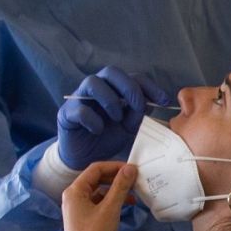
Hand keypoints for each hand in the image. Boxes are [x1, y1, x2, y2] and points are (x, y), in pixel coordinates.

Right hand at [57, 67, 172, 168]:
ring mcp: (79, 98)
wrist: (85, 157)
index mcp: (114, 89)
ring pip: (92, 82)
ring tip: (117, 118)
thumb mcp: (129, 127)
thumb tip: (152, 103)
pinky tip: (99, 130)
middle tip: (138, 106)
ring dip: (110, 100)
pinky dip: (92, 119)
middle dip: (129, 87)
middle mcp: (97, 88)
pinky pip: (80, 109)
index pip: (133, 77)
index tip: (163, 101)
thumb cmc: (108, 137)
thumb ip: (138, 114)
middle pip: (111, 72)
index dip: (149, 86)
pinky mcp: (67, 113)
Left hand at [62, 162, 135, 230]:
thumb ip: (120, 186)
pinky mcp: (85, 216)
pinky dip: (112, 200)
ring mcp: (79, 206)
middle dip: (116, 178)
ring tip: (133, 193)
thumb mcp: (110, 208)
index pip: (95, 169)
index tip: (132, 169)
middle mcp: (74, 195)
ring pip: (99, 191)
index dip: (114, 166)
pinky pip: (99, 202)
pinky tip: (126, 204)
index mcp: (75, 190)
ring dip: (116, 190)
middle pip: (97, 179)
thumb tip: (130, 168)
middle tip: (134, 180)